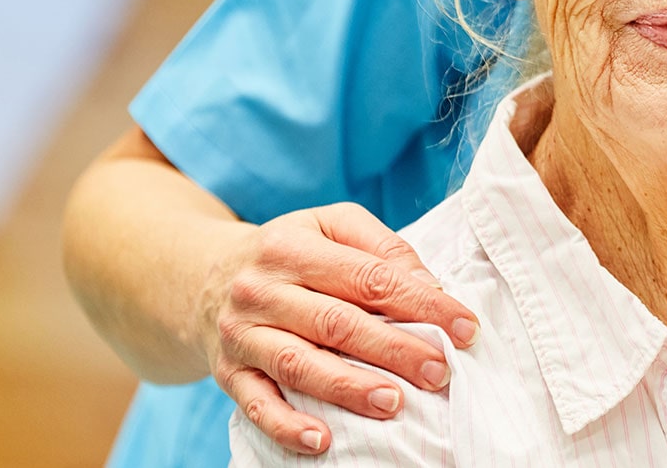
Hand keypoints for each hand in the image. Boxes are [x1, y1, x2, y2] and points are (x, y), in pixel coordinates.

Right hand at [199, 202, 480, 454]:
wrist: (201, 277)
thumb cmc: (289, 251)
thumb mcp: (331, 226)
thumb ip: (382, 248)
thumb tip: (429, 287)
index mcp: (293, 246)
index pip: (370, 277)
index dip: (422, 303)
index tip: (465, 327)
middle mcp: (262, 289)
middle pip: (336, 322)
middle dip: (394, 350)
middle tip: (438, 371)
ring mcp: (241, 334)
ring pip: (298, 364)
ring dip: (348, 388)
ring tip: (393, 404)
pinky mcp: (227, 373)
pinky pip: (256, 403)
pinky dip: (286, 425)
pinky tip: (321, 441)